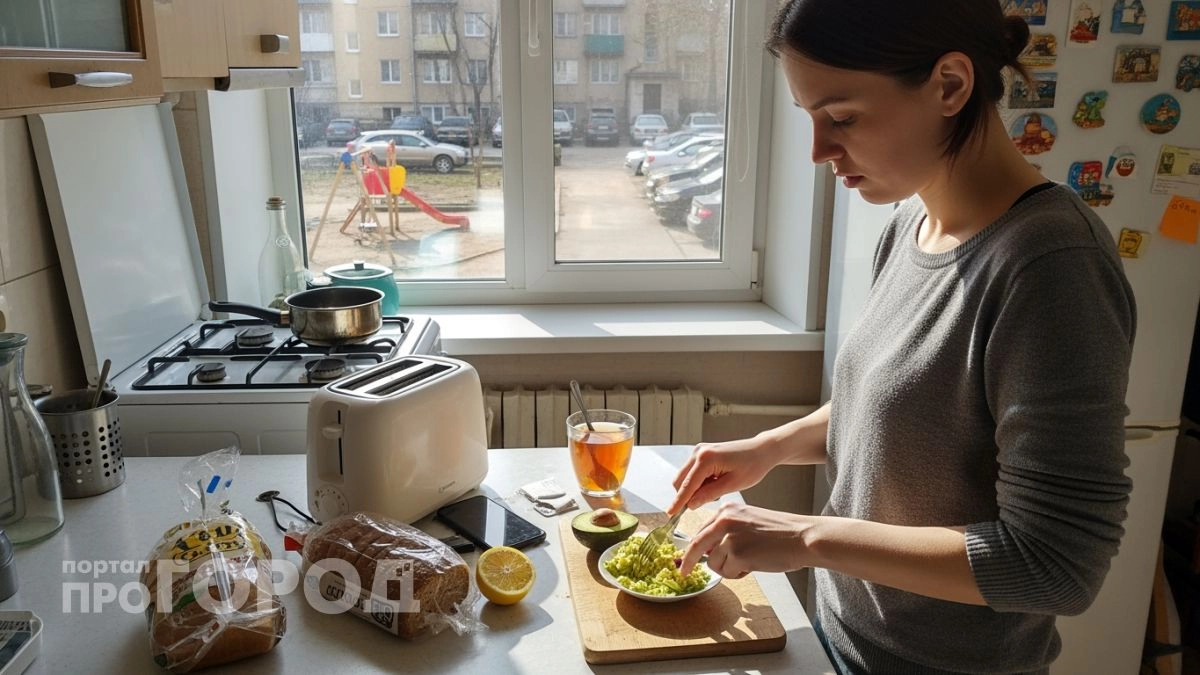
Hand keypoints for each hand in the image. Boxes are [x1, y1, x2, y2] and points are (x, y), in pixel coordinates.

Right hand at [667, 437, 780, 514]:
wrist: (761, 450)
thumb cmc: (752, 466)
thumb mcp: (733, 485)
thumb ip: (709, 495)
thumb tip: (690, 505)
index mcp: (706, 459)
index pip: (687, 485)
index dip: (678, 502)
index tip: (670, 514)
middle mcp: (698, 452)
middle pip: (680, 481)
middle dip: (687, 495)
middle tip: (707, 502)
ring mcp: (698, 451)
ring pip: (684, 477)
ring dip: (694, 488)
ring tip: (717, 489)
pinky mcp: (701, 453)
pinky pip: (692, 473)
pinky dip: (699, 482)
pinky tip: (715, 482)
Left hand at [680, 503, 812, 577]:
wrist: (803, 537)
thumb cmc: (780, 532)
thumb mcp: (748, 521)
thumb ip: (727, 531)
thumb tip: (706, 551)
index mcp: (727, 510)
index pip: (700, 530)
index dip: (691, 548)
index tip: (684, 558)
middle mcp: (724, 520)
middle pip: (696, 546)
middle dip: (688, 562)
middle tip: (683, 573)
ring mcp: (729, 537)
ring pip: (713, 563)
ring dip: (727, 568)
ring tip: (748, 562)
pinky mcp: (737, 553)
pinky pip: (727, 572)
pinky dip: (737, 574)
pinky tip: (753, 566)